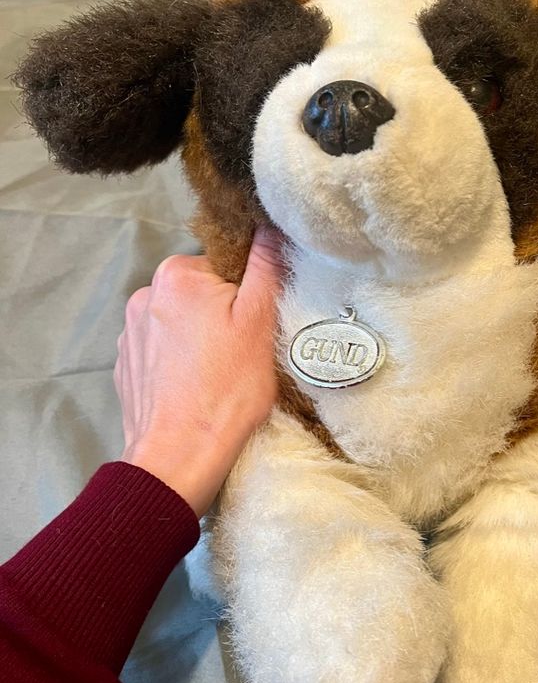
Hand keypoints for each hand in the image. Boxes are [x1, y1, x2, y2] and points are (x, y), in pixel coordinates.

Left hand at [115, 228, 282, 516]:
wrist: (179, 455)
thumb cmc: (226, 390)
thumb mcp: (259, 322)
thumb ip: (264, 268)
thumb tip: (268, 228)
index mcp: (177, 275)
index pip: (223, 266)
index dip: (245, 294)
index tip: (255, 326)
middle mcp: (144, 295)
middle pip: (199, 293)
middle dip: (220, 316)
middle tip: (241, 353)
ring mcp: (129, 332)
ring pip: (179, 322)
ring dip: (198, 338)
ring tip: (217, 375)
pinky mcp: (125, 365)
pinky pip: (160, 351)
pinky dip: (178, 362)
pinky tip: (194, 387)